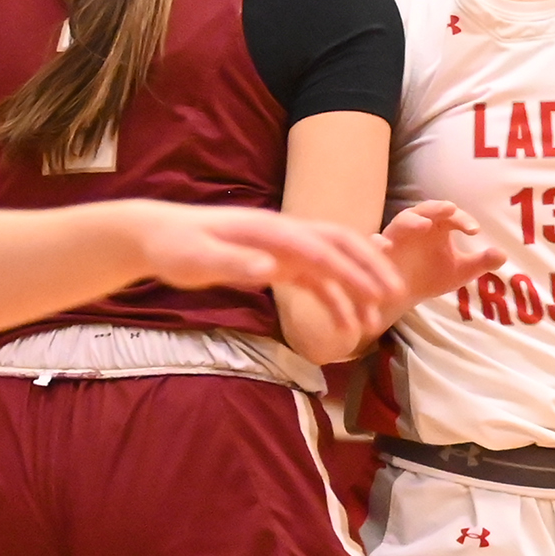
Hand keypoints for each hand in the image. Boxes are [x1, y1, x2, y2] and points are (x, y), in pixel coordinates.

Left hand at [129, 203, 404, 340]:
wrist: (158, 237)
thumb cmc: (175, 248)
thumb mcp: (196, 260)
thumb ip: (234, 264)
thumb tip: (271, 269)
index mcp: (270, 230)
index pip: (320, 248)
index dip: (352, 269)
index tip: (377, 291)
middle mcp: (283, 234)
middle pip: (340, 245)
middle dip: (370, 268)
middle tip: (396, 295)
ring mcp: (282, 248)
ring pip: (333, 264)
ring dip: (357, 287)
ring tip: (375, 320)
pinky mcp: (278, 263)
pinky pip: (315, 280)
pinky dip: (335, 299)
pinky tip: (346, 325)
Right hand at [380, 200, 504, 306]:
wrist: (404, 295)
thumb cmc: (431, 276)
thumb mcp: (460, 271)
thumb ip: (481, 262)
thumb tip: (504, 255)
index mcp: (436, 226)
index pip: (451, 216)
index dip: (462, 220)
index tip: (475, 232)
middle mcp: (416, 226)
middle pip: (426, 210)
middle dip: (437, 209)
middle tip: (450, 209)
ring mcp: (396, 236)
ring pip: (402, 221)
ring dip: (412, 222)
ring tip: (424, 225)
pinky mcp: (381, 251)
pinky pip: (378, 244)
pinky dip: (379, 244)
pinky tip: (385, 248)